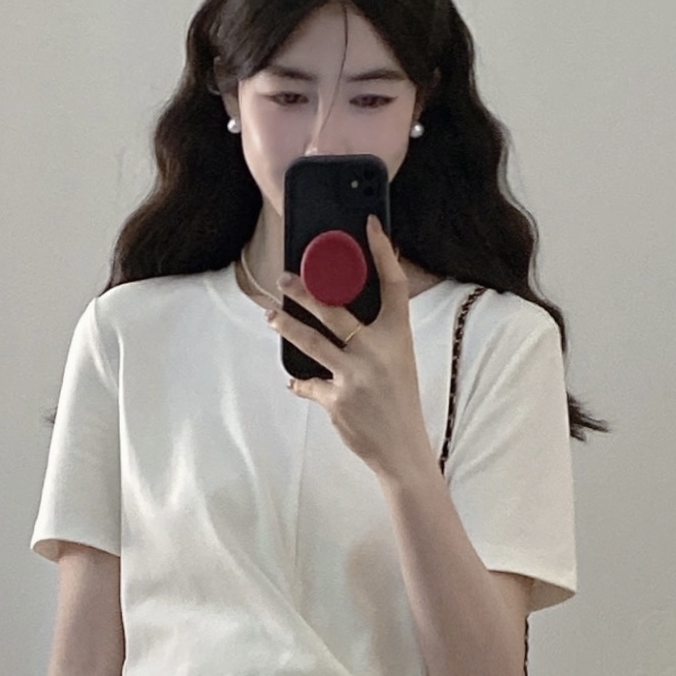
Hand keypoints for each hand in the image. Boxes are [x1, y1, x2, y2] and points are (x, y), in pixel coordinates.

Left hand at [270, 215, 435, 485]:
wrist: (403, 450)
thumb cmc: (400, 401)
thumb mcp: (400, 360)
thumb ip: (380, 334)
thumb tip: (351, 310)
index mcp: (399, 336)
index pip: (394, 284)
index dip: (383, 252)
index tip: (370, 225)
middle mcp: (377, 351)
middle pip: (336, 311)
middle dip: (305, 292)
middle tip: (285, 278)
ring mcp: (355, 375)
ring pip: (312, 341)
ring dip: (287, 326)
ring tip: (271, 316)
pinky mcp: (336, 399)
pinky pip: (309, 383)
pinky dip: (302, 382)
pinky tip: (296, 381)